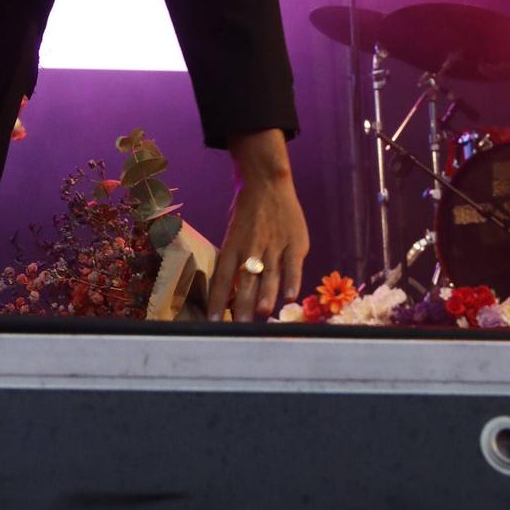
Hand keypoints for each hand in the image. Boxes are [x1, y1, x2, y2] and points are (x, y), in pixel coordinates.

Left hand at [208, 139, 308, 322]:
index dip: (218, 300)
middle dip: (242, 305)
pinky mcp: (295, 242)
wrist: (268, 181)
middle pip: (245, 280)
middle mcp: (252, 247)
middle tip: (239, 327)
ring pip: (269, 274)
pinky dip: (291, 280)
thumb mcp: (234, 234)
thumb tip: (231, 293)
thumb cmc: (248, 213)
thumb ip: (235, 261)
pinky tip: (290, 297)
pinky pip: (293, 265)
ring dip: (265, 295)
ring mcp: (274, 244)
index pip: (222, 277)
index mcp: (233, 245)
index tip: (214, 322)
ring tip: (261, 314)